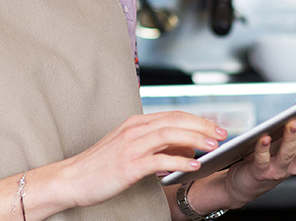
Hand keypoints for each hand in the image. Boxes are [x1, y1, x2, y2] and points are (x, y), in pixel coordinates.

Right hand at [58, 111, 226, 208]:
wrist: (71, 179)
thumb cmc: (100, 166)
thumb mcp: (130, 149)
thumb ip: (156, 146)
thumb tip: (184, 149)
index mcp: (136, 123)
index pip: (175, 115)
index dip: (199, 120)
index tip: (217, 126)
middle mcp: (135, 129)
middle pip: (177, 121)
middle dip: (204, 126)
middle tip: (223, 133)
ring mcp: (131, 146)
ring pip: (171, 135)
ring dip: (196, 139)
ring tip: (214, 146)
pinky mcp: (128, 165)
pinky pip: (159, 159)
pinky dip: (179, 161)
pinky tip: (193, 165)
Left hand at [222, 94, 295, 206]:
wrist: (248, 183)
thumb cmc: (270, 155)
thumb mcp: (287, 137)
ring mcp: (281, 169)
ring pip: (289, 152)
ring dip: (291, 137)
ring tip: (293, 121)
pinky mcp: (261, 173)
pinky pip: (263, 160)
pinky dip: (264, 150)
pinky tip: (264, 138)